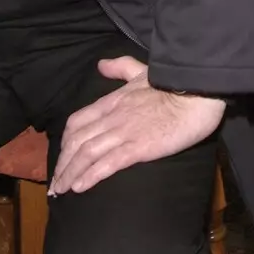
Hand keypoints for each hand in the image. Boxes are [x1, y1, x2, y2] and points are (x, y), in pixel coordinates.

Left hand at [49, 56, 225, 195]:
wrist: (197, 92)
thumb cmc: (174, 83)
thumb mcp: (142, 70)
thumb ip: (120, 67)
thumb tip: (101, 64)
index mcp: (113, 100)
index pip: (77, 122)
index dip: (65, 142)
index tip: (61, 157)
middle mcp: (113, 117)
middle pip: (76, 141)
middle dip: (62, 164)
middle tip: (56, 183)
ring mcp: (124, 132)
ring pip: (87, 154)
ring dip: (70, 173)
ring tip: (62, 190)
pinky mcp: (139, 147)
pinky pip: (108, 163)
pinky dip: (90, 175)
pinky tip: (80, 187)